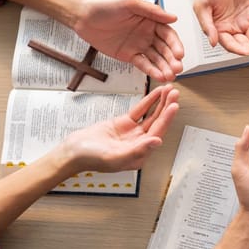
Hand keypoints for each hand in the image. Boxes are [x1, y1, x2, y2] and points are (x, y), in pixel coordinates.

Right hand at [60, 84, 179, 172]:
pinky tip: (156, 93)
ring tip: (170, 90)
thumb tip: (157, 142)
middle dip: (167, 107)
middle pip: (158, 122)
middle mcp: (140, 143)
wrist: (72, 152)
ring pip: (151, 115)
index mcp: (141, 154)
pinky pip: (140, 110)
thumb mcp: (114, 156)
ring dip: (161, 102)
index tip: (174, 106)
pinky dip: (148, 101)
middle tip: (175, 93)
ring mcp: (133, 132)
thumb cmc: (90, 158)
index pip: (157, 133)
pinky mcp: (125, 123)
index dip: (167, 119)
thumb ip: (137, 150)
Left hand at [72, 0, 184, 81]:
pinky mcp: (129, 55)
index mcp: (151, 20)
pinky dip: (152, 71)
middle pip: (165, 49)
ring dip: (165, 68)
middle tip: (178, 68)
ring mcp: (139, 45)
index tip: (180, 54)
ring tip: (170, 76)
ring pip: (156, 59)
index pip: (168, 34)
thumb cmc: (104, 6)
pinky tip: (159, 76)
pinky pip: (143, 64)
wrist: (83, 17)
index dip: (175, 45)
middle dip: (173, 60)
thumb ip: (152, 11)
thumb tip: (173, 18)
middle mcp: (148, 34)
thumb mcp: (130, 3)